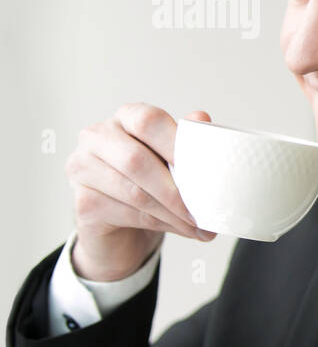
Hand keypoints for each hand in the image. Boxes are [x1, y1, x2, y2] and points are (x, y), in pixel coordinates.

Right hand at [66, 104, 215, 281]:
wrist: (122, 226)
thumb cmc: (153, 182)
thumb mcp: (174, 160)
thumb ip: (187, 140)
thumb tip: (202, 119)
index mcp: (126, 117)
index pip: (148, 121)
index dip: (178, 144)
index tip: (206, 169)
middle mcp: (96, 137)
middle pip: (136, 160)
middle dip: (176, 189)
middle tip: (207, 208)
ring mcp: (82, 168)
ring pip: (134, 192)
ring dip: (173, 212)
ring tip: (201, 224)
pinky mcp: (83, 202)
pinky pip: (127, 214)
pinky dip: (161, 224)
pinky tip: (183, 230)